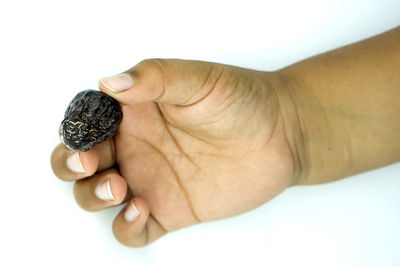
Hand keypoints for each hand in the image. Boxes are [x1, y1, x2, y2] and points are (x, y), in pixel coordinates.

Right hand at [51, 59, 301, 246]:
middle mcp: (136, 146)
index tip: (84, 134)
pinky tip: (142, 210)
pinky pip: (133, 228)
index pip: (87, 120)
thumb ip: (154, 78)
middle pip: (80, 160)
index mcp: (135, 112)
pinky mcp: (169, 209)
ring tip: (118, 186)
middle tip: (87, 162)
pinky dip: (126, 226)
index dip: (76, 129)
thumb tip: (110, 83)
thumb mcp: (198, 79)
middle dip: (71, 163)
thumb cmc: (242, 101)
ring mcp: (150, 179)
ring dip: (92, 194)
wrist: (282, 134)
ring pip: (97, 195)